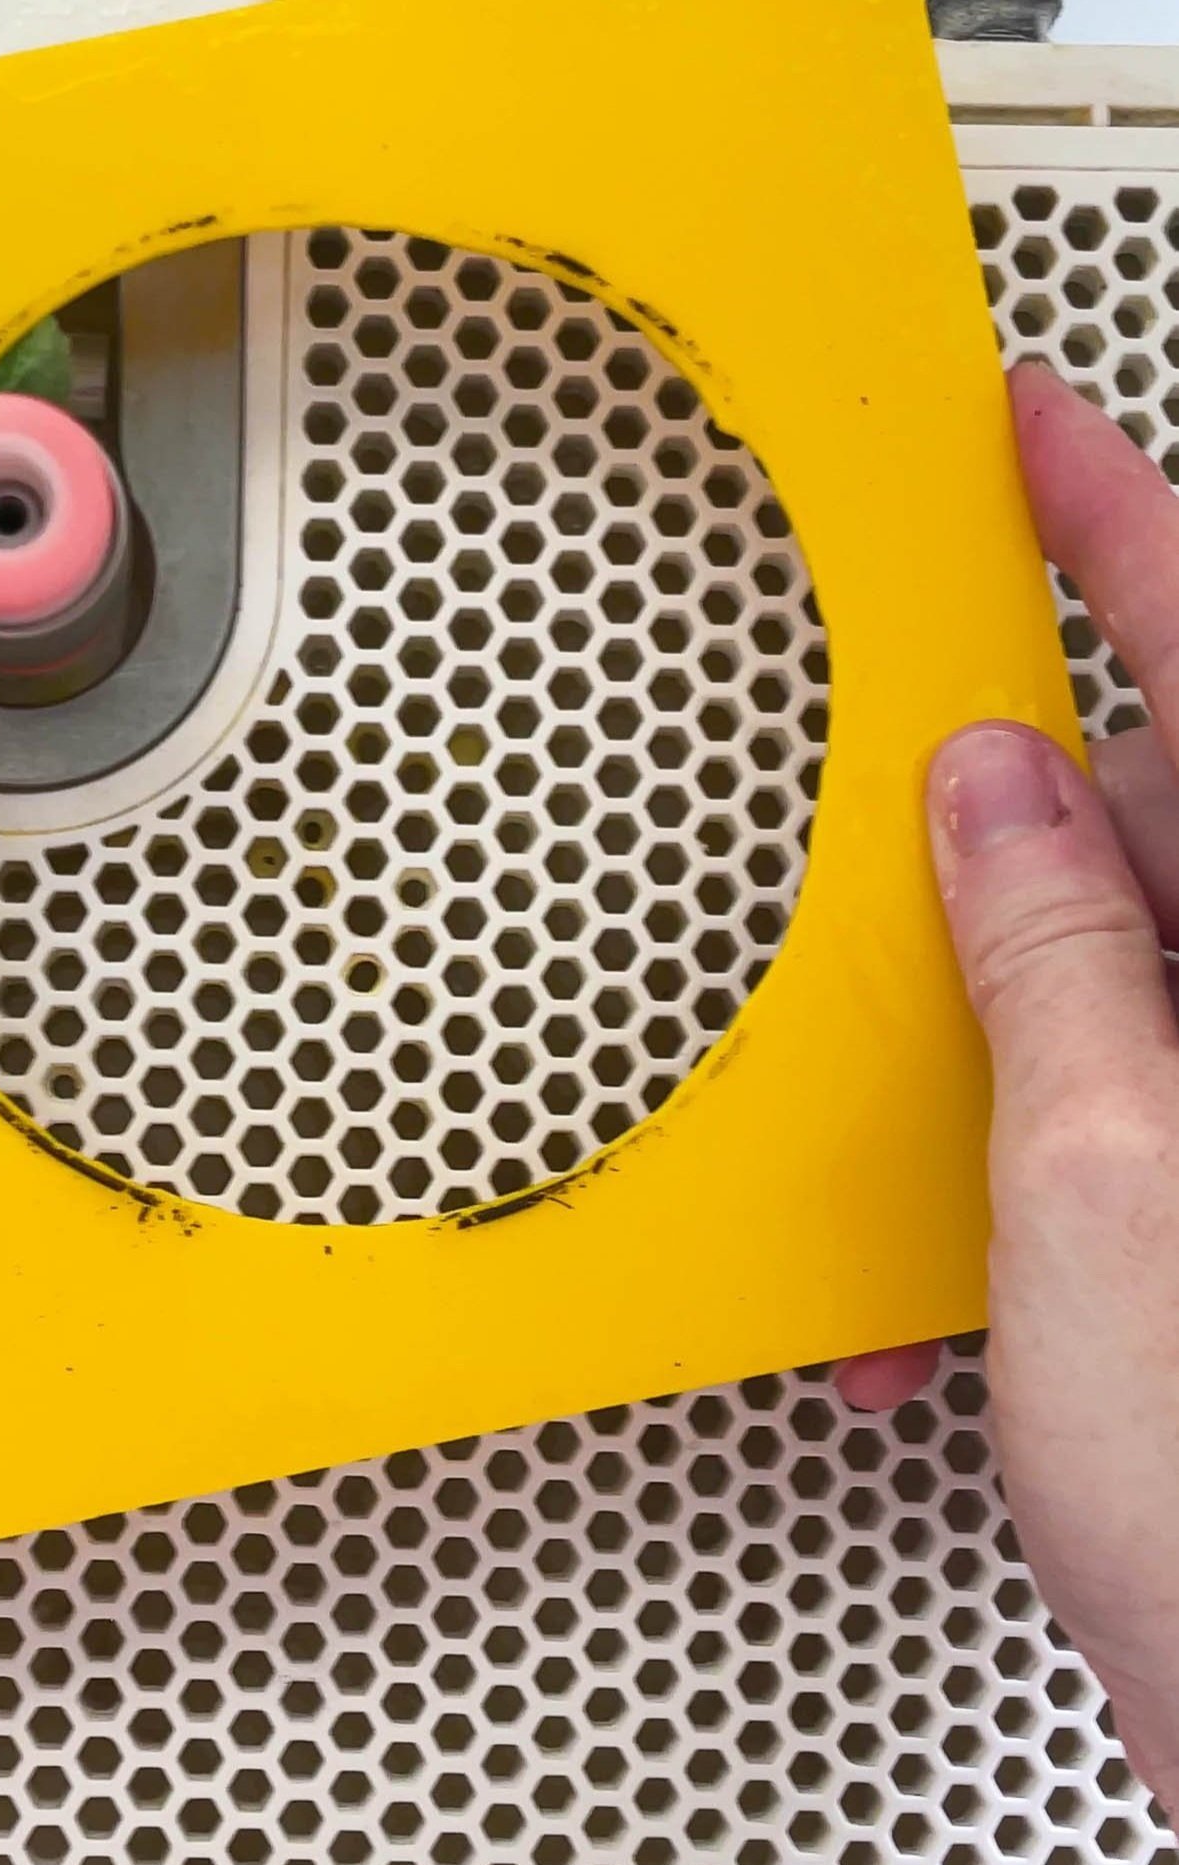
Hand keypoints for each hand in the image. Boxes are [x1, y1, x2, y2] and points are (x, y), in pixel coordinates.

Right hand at [853, 364, 1178, 1809]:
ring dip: (975, 1029)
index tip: (1031, 420)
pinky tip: (934, 1257)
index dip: (1120, 519)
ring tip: (899, 1112)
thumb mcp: (1100, 1184)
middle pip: (1159, 817)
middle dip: (1010, 811)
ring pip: (1101, 968)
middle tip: (901, 774)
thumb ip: (1053, 958)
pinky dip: (988, 1149)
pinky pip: (1089, 1096)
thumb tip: (994, 791)